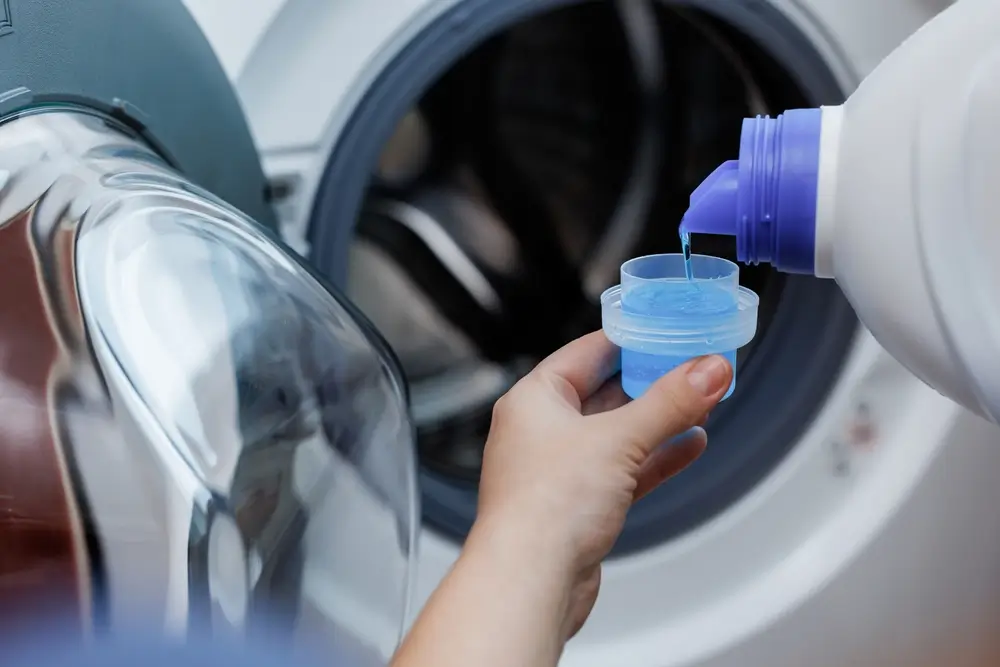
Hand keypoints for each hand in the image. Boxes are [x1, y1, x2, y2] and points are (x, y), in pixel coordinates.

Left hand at [472, 331, 732, 639]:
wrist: (529, 582)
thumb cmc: (543, 509)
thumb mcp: (619, 440)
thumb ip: (669, 403)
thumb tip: (707, 371)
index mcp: (534, 399)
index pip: (588, 352)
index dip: (633, 339)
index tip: (672, 331)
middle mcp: (541, 431)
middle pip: (606, 392)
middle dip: (653, 382)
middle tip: (696, 368)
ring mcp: (560, 470)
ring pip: (618, 434)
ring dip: (660, 421)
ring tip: (703, 403)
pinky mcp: (579, 505)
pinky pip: (624, 470)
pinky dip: (656, 458)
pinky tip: (689, 445)